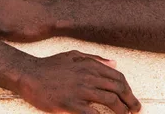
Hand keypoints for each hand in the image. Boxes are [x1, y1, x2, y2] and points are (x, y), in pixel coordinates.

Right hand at [18, 50, 140, 113]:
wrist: (28, 75)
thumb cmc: (49, 66)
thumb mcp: (73, 55)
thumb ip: (95, 59)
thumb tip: (114, 62)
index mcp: (90, 65)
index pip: (118, 77)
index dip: (128, 89)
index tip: (132, 98)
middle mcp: (88, 76)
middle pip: (118, 89)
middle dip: (131, 101)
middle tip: (136, 110)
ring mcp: (80, 90)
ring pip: (110, 100)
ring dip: (122, 110)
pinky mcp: (70, 104)